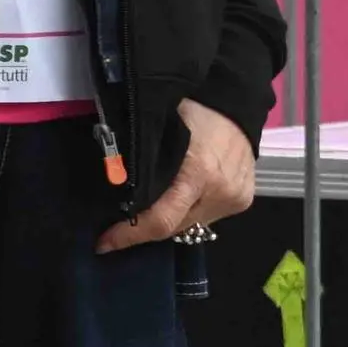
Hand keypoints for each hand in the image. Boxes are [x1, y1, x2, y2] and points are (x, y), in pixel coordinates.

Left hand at [97, 100, 257, 253]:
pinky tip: (178, 200)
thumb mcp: (162, 126)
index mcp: (198, 172)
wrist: (237, 103)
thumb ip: (143, 155)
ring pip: (190, 225)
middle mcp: (220, 192)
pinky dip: (188, 211)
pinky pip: (206, 217)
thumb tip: (112, 178)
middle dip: (143, 230)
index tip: (104, 243)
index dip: (130, 235)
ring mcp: (235, 200)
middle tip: (119, 227)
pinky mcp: (243, 201)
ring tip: (148, 209)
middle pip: (174, 227)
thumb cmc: (194, 108)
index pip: (161, 219)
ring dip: (168, 220)